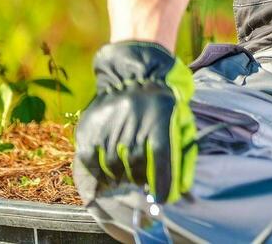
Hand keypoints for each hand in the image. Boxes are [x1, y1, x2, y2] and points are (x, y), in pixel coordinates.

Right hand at [73, 40, 197, 203]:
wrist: (134, 73)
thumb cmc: (164, 101)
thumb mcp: (180, 120)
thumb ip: (182, 153)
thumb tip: (181, 189)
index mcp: (160, 118)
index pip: (162, 159)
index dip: (163, 182)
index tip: (164, 198)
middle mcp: (133, 122)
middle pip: (137, 165)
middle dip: (142, 180)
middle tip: (144, 184)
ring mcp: (109, 125)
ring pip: (114, 166)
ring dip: (122, 178)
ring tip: (128, 178)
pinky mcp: (89, 129)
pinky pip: (91, 161)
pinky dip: (99, 174)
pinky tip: (107, 176)